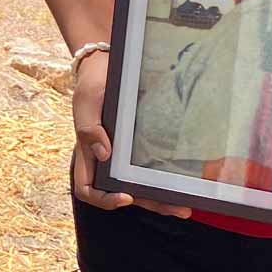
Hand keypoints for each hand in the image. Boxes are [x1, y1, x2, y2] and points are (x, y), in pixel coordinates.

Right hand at [70, 52, 190, 217]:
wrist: (107, 65)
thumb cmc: (92, 84)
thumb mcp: (86, 102)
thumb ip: (89, 128)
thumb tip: (105, 154)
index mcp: (88, 154)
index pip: (87, 188)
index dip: (104, 199)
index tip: (125, 195)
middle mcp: (107, 159)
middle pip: (123, 192)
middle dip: (149, 203)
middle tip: (176, 208)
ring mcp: (124, 153)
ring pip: (140, 184)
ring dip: (161, 197)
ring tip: (185, 204)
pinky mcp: (139, 144)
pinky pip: (150, 166)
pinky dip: (164, 178)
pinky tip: (182, 182)